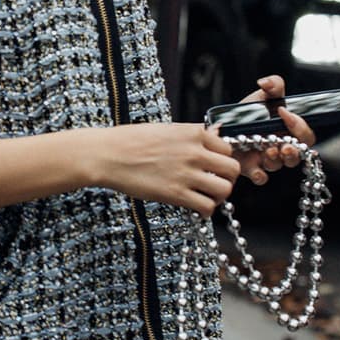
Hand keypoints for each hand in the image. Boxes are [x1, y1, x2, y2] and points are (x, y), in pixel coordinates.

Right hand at [100, 121, 241, 217]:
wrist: (108, 155)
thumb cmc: (131, 140)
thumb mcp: (165, 128)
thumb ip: (191, 135)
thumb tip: (212, 136)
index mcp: (193, 133)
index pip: (227, 148)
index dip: (222, 159)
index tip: (213, 167)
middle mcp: (194, 152)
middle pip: (232, 169)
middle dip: (227, 178)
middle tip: (214, 183)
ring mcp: (186, 174)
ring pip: (225, 189)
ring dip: (219, 196)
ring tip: (206, 196)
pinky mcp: (175, 194)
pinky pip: (207, 207)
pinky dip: (205, 210)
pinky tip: (195, 207)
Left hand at [232, 74, 316, 186]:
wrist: (223, 125)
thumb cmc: (248, 113)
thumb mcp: (261, 96)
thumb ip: (272, 85)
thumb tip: (266, 82)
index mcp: (288, 131)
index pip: (305, 135)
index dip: (300, 126)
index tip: (284, 113)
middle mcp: (281, 147)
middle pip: (298, 155)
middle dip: (294, 151)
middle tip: (285, 145)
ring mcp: (267, 159)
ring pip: (280, 165)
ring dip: (276, 160)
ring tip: (268, 150)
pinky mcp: (251, 168)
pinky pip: (261, 178)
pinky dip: (259, 175)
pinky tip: (255, 168)